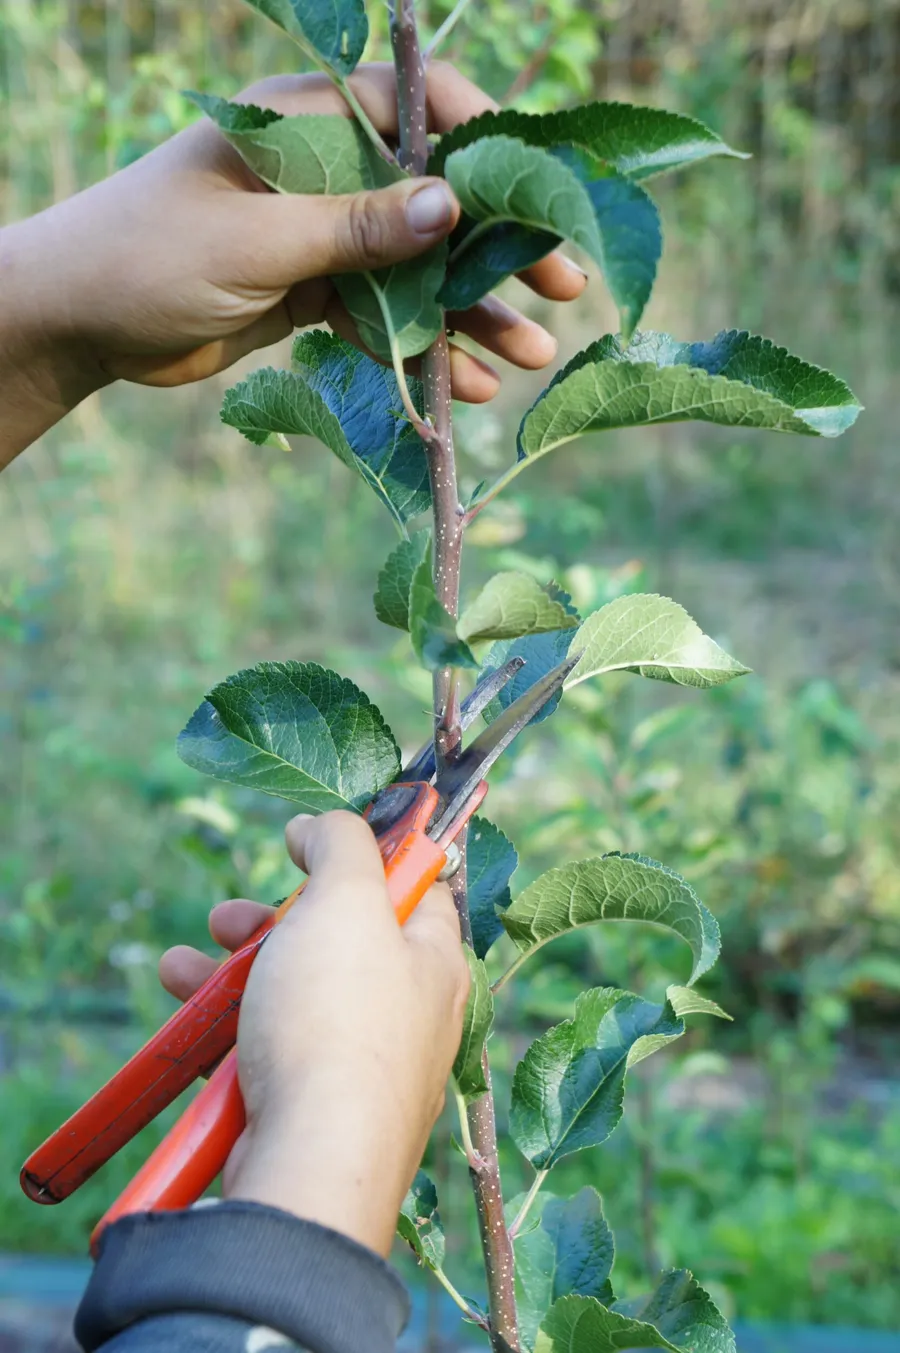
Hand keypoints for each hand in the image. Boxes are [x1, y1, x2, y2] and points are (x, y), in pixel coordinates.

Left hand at [1, 61, 585, 466]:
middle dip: (496, 248)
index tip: (540, 191)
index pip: (414, 108)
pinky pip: (381, 315)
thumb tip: (452, 207)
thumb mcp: (263, 240)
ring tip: (526, 355)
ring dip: (469, 313)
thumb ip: (358, 227)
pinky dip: (420, 348)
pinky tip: (463, 385)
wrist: (81, 323)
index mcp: (303, 121)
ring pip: (414, 268)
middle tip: (562, 288)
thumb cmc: (153, 254)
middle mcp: (320, 168)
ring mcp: (318, 231)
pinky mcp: (310, 288)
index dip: (484, 144)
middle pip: (430, 199)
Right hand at [158, 810, 469, 1257]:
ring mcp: (358, 1065)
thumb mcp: (345, 900)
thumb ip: (342, 845)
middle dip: (276, 920)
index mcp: (432, 960)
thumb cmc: (338, 1021)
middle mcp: (406, 1013)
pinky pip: (266, 1048)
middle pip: (340, 941)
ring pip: (293, 994)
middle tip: (233, 916)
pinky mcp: (311, 1106)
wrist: (309, 1161)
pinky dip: (223, 1022)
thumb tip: (324, 825)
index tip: (313, 842)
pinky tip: (183, 1004)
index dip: (366, 856)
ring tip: (190, 958)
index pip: (415, 888)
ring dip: (234, 967)